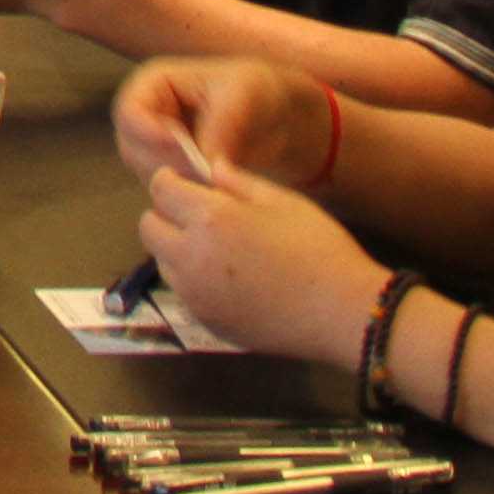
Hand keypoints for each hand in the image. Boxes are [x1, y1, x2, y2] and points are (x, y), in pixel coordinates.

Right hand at [113, 54, 330, 189]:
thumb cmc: (259, 91)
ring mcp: (158, 145)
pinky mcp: (175, 169)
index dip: (146, 132)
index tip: (181, 147)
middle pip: (131, 147)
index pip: (129, 111)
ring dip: (176, 181)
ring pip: (146, 171)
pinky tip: (216, 188)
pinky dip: (187, 191)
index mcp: (156, 83)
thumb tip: (204, 167)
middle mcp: (149, 115)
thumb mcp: (242, 97)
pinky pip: (167, 186)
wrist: (280, 117)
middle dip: (165, 163)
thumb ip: (219, 128)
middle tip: (203, 172)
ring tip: (215, 180)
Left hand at [136, 151, 382, 366]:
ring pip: (162, 261)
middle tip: (202, 217)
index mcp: (210, 219)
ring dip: (177, 249)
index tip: (189, 184)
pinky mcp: (206, 322)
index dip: (173, 182)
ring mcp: (195, 296)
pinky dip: (192, 281)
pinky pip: (182, 292)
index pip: (160, 189)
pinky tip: (229, 280)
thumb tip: (209, 170)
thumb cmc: (320, 250)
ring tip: (218, 249)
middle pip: (149, 226)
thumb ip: (237, 182)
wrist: (344, 314)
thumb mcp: (283, 201)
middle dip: (168, 215)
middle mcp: (191, 258)